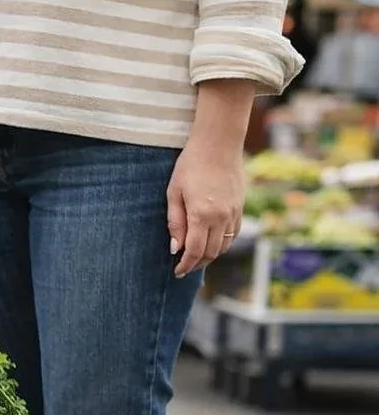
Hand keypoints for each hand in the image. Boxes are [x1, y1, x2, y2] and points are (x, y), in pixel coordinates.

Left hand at [167, 138, 244, 277]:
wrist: (219, 143)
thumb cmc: (190, 165)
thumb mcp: (174, 193)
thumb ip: (175, 223)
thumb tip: (175, 249)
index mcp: (202, 215)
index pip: (195, 251)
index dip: (186, 265)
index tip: (177, 272)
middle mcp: (222, 217)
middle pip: (211, 253)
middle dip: (197, 264)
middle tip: (184, 268)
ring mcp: (234, 212)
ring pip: (224, 246)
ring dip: (210, 256)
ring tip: (196, 259)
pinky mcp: (240, 207)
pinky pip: (233, 234)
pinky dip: (222, 244)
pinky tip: (211, 243)